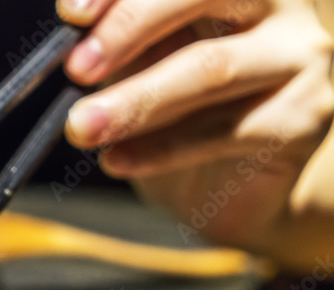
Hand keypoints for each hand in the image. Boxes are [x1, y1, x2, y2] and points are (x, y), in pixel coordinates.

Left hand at [56, 0, 333, 267]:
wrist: (225, 187)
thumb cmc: (179, 113)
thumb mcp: (141, 63)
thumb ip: (118, 39)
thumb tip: (74, 20)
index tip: (70, 13)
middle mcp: (279, 6)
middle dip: (130, 27)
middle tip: (76, 69)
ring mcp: (299, 58)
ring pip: (211, 68)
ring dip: (136, 100)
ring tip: (81, 127)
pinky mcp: (303, 118)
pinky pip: (223, 131)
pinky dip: (159, 150)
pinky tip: (115, 161)